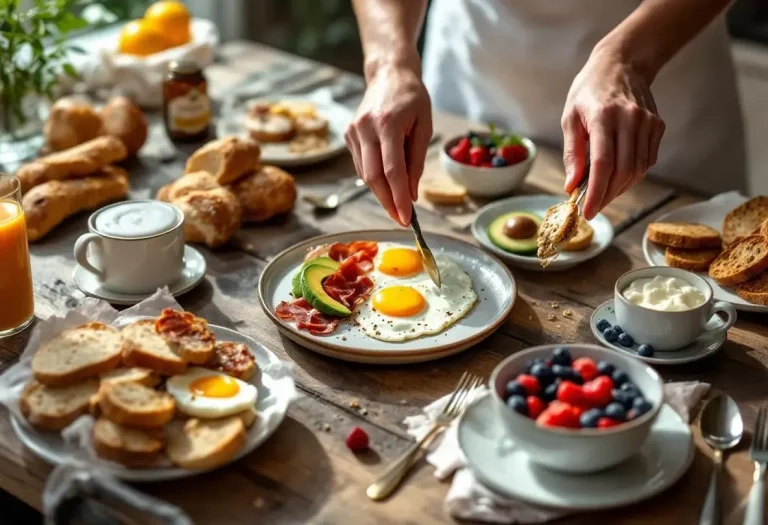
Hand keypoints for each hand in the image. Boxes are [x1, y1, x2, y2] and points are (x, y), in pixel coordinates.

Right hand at [345, 60, 431, 225]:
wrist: (389, 74)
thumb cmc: (412, 99)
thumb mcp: (424, 127)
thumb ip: (416, 161)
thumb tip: (412, 194)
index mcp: (387, 123)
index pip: (392, 170)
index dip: (399, 197)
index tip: (407, 217)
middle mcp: (365, 128)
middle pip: (373, 177)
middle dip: (387, 202)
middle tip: (401, 219)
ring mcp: (353, 131)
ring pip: (365, 175)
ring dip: (381, 193)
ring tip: (398, 204)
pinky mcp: (348, 135)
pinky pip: (361, 165)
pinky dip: (375, 178)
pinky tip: (387, 182)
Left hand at [561, 46, 665, 219]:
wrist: (621, 64)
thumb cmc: (589, 91)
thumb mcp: (570, 117)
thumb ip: (572, 153)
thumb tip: (572, 185)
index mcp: (604, 117)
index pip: (603, 164)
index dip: (596, 192)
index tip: (587, 212)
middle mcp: (630, 120)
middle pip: (623, 171)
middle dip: (607, 196)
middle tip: (593, 208)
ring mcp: (648, 123)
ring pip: (638, 169)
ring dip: (621, 189)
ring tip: (603, 195)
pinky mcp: (658, 126)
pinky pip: (648, 160)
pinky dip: (633, 175)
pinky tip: (617, 178)